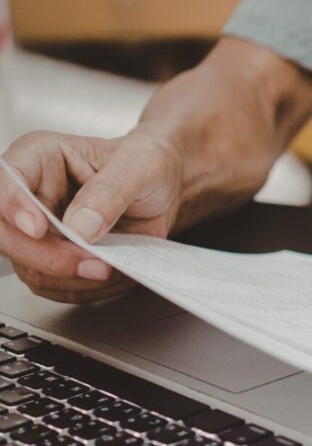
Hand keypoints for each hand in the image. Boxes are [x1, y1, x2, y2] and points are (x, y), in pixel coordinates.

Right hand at [0, 130, 183, 302]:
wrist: (162, 188)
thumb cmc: (146, 164)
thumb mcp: (139, 166)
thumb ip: (110, 192)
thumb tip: (80, 227)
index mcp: (40, 157)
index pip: (6, 181)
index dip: (14, 207)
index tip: (38, 228)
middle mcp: (30, 194)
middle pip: (8, 236)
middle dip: (50, 258)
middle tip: (95, 263)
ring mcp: (39, 231)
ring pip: (31, 269)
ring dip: (72, 278)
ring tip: (111, 267)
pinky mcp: (54, 256)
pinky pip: (55, 285)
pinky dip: (84, 288)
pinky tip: (111, 274)